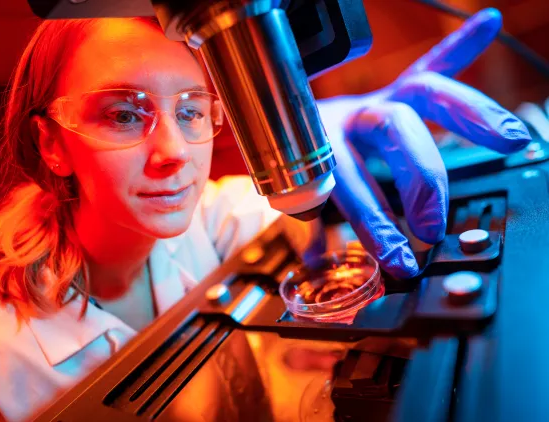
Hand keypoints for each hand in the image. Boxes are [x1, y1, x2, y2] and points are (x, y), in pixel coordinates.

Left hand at [317, 8, 530, 278]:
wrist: (290, 119)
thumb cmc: (298, 157)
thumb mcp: (294, 189)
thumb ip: (303, 221)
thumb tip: (313, 256)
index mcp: (320, 142)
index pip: (351, 182)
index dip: (375, 223)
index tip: (400, 259)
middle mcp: (353, 115)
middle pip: (396, 130)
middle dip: (424, 176)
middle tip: (435, 224)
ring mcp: (378, 100)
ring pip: (425, 93)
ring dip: (470, 113)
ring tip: (510, 138)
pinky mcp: (395, 92)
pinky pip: (429, 65)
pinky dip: (459, 48)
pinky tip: (487, 24)